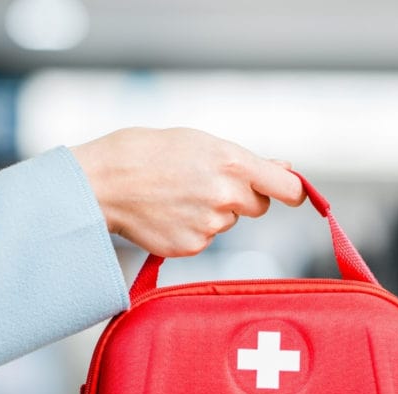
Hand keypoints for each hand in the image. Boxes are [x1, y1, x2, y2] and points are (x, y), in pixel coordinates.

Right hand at [71, 128, 304, 256]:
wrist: (103, 182)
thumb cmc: (148, 153)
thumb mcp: (200, 142)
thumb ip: (246, 160)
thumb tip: (286, 169)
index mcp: (232, 162)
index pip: (288, 189)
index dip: (293, 192)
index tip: (293, 194)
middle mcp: (226, 196)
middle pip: (258, 207)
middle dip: (241, 198)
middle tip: (205, 183)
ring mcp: (210, 225)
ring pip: (228, 222)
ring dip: (212, 212)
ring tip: (176, 195)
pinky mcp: (192, 247)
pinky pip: (206, 239)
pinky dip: (192, 229)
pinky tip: (168, 213)